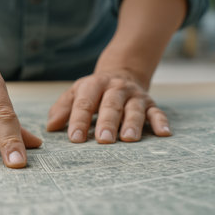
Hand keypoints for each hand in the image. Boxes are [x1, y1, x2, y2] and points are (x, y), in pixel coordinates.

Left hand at [46, 73, 170, 142]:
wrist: (122, 73)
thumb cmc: (93, 92)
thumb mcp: (75, 94)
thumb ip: (62, 108)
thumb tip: (51, 127)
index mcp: (93, 86)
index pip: (84, 103)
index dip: (79, 121)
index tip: (75, 139)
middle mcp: (115, 89)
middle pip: (111, 105)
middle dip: (107, 123)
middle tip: (103, 141)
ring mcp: (134, 96)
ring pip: (134, 109)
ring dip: (132, 123)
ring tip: (129, 139)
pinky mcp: (150, 103)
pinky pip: (157, 112)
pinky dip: (161, 122)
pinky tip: (163, 134)